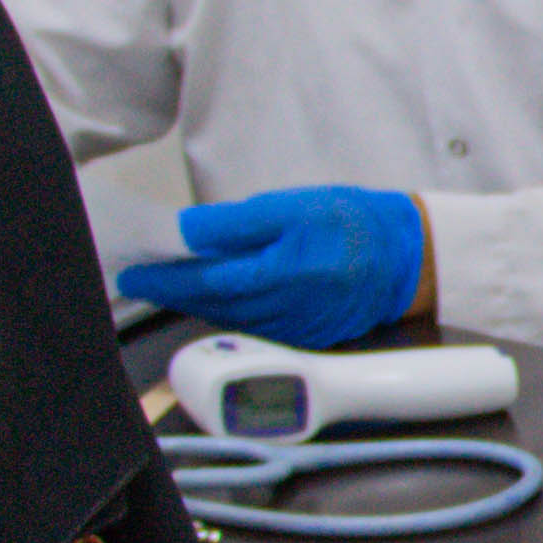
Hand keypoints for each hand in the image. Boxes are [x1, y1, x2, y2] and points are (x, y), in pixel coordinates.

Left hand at [115, 186, 428, 347]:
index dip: (162, 280)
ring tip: (173, 281)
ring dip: (197, 301)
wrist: (410, 259)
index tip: (133, 274)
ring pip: (229, 317)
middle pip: (210, 304)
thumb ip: (236, 223)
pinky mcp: (304, 336)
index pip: (202, 283)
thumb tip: (187, 233)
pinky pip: (253, 324)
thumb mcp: (292, 206)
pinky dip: (229, 309)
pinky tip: (219, 293)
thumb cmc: (355, 224)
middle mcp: (282, 312)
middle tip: (144, 273)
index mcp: (278, 276)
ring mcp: (293, 330)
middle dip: (173, 290)